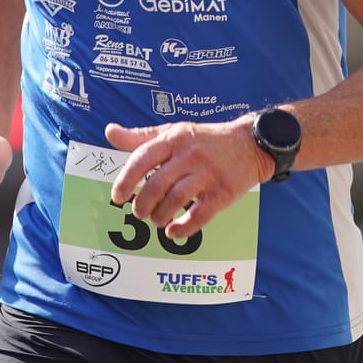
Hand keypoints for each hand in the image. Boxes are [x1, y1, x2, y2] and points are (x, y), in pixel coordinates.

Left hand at [104, 117, 272, 243]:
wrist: (252, 143)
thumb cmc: (207, 140)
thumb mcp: (175, 131)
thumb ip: (142, 136)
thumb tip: (110, 132)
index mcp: (175, 139)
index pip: (143, 158)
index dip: (126, 180)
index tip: (117, 197)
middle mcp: (191, 155)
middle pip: (157, 184)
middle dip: (142, 204)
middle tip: (138, 213)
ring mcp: (209, 174)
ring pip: (176, 200)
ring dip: (160, 216)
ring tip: (156, 220)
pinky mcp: (224, 192)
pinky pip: (201, 215)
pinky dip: (184, 227)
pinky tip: (173, 232)